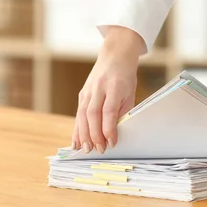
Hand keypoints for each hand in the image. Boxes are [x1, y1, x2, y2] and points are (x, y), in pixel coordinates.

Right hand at [72, 26, 144, 153]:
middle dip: (94, 134)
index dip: (109, 128)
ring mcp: (88, 90)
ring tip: (85, 149)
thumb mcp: (130, 93)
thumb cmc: (125, 77)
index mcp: (114, 87)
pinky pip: (78, 113)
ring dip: (83, 134)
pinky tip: (76, 141)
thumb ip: (123, 111)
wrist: (115, 56)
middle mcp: (98, 88)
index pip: (109, 111)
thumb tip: (115, 133)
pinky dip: (77, 128)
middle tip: (98, 150)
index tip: (112, 142)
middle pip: (93, 114)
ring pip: (82, 114)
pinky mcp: (82, 93)